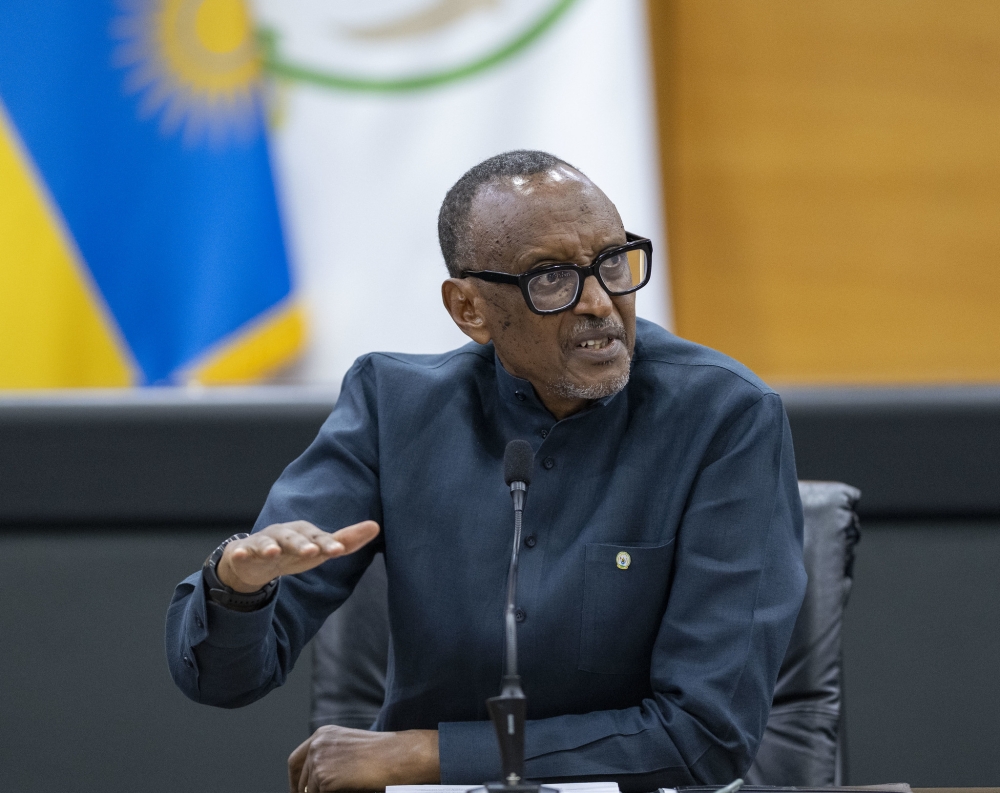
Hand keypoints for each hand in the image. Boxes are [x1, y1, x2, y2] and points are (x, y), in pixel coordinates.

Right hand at [217, 520, 379, 592]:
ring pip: (267, 542)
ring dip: (270, 546)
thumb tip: (376, 526)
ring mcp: (263, 542)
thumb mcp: (320, 549)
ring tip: (273, 551)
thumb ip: (346, 541)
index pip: (319, 539)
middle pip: (294, 538)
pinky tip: (238, 555)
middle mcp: (284, 533)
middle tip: (311, 551)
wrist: (255, 561)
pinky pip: (240, 552)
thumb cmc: (294, 553)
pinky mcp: (243, 552)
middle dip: (301, 544)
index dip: (329, 544)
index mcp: (304, 532)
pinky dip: (239, 553)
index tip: (339, 550)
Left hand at [288, 726, 438, 792]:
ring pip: (308, 790)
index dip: (295, 779)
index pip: (296, 760)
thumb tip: (313, 782)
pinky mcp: (324, 777)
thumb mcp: (348, 748)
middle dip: (303, 791)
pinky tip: (348, 790)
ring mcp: (319, 760)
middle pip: (298, 777)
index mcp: (323, 734)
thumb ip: (329, 757)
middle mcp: (317, 744)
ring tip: (342, 789)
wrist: (398, 756)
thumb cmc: (381, 754)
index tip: (299, 791)